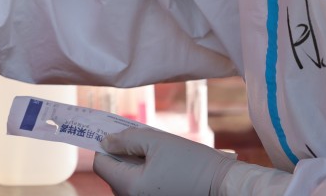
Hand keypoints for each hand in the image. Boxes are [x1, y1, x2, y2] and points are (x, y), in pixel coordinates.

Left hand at [92, 127, 236, 195]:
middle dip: (123, 156)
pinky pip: (142, 189)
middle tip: (143, 144)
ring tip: (158, 156)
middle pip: (114, 174)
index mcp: (130, 186)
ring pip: (128, 182)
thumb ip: (126, 139)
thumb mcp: (155, 140)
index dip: (106, 147)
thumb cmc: (192, 163)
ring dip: (136, 166)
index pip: (102, 164)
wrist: (224, 186)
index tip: (118, 136)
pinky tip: (164, 169)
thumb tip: (105, 142)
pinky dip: (146, 177)